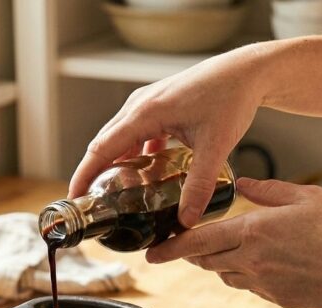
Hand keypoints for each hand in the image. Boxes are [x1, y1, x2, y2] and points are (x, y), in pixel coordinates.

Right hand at [69, 46, 268, 227]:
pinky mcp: (159, 106)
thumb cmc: (231, 98)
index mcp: (145, 112)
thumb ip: (200, 185)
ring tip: (112, 194)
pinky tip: (144, 175)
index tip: (75, 199)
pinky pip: (136, 134)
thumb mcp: (216, 146)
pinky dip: (133, 155)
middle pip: (104, 144)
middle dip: (93, 174)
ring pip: (119, 139)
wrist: (246, 72)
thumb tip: (186, 220)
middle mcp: (139, 105)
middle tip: (90, 204)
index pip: (102, 148)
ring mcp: (147, 104)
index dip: (84, 175)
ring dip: (113, 164)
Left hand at [145, 178, 321, 307]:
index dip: (170, 248)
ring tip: (221, 249)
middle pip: (205, 261)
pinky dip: (242, 274)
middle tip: (179, 246)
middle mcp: (252, 262)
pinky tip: (257, 262)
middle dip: (189, 254)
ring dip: (216, 263)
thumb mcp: (306, 197)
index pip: (199, 242)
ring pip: (224, 275)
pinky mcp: (277, 298)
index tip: (151, 254)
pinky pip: (248, 285)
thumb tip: (242, 184)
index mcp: (254, 233)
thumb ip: (267, 191)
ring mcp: (264, 284)